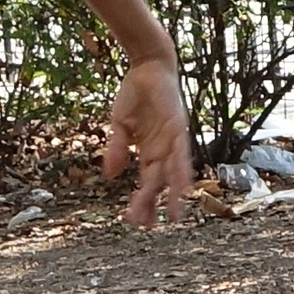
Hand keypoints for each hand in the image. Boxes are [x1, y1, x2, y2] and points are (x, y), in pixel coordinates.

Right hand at [102, 58, 195, 228]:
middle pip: (159, 182)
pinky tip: (184, 187)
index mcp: (149, 150)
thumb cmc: (135, 94)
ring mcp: (172, 140)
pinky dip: (182, 169)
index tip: (132, 220)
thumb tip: (109, 175)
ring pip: (174, 172)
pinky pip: (181, 152)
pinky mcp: (177, 128)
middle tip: (148, 227)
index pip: (147, 181)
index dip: (141, 200)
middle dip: (153, 204)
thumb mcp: (119, 125)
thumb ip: (116, 149)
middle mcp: (163, 149)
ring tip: (174, 216)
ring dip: (174, 194)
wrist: (147, 67)